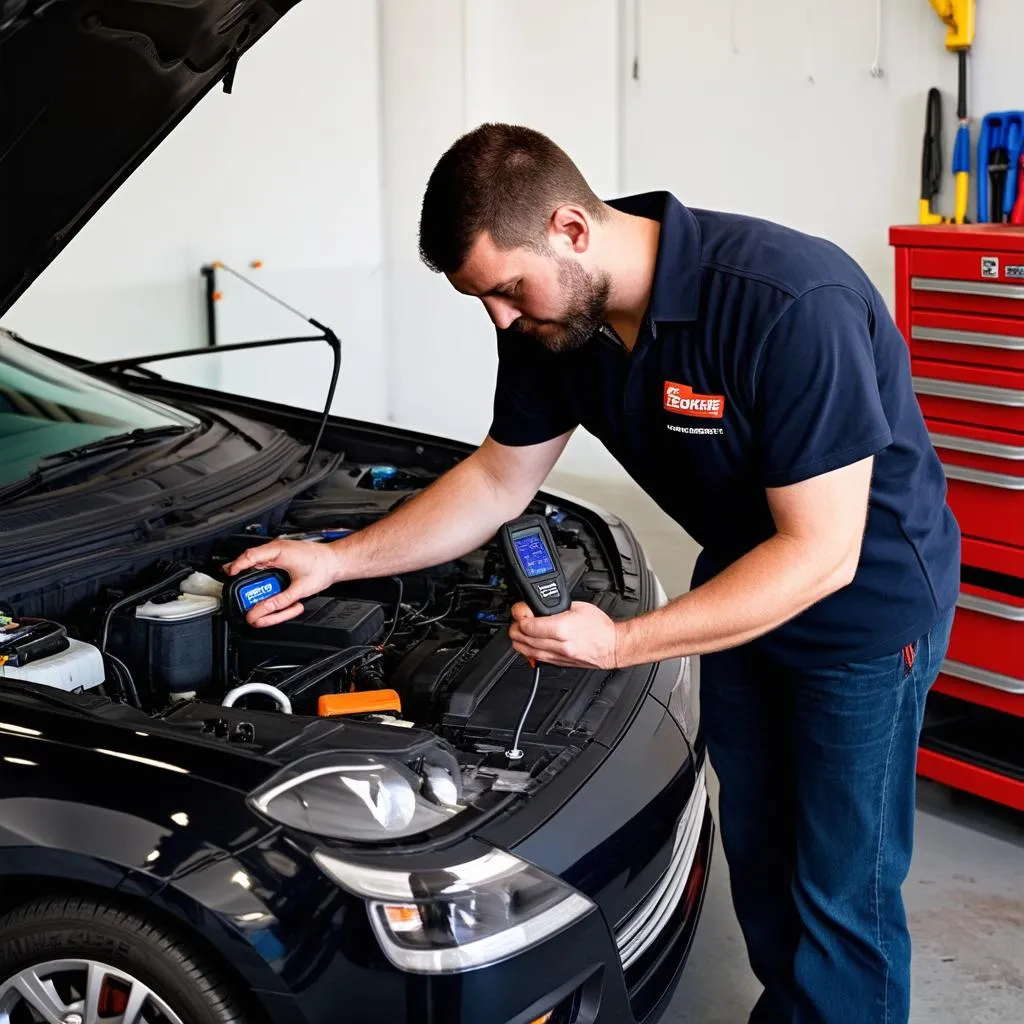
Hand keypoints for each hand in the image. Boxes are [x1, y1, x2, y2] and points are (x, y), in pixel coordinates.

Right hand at [223, 539, 340, 626]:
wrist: (336, 561)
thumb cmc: (323, 567)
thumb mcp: (300, 590)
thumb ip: (279, 602)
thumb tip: (261, 611)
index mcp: (278, 551)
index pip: (249, 556)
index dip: (236, 567)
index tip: (229, 578)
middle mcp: (276, 549)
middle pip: (250, 562)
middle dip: (245, 579)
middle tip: (243, 595)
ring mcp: (278, 553)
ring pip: (257, 565)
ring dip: (255, 579)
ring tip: (256, 595)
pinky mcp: (282, 558)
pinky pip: (265, 566)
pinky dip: (263, 577)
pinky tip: (268, 587)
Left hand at [508, 601, 620, 669]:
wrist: (613, 646)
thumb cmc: (600, 627)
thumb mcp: (577, 606)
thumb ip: (555, 606)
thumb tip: (537, 606)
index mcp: (562, 629)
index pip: (528, 626)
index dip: (520, 616)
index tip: (520, 611)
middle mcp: (559, 645)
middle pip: (523, 639)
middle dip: (515, 628)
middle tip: (518, 620)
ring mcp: (558, 657)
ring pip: (526, 651)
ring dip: (519, 640)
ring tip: (520, 631)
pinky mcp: (558, 664)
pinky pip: (536, 658)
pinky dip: (528, 650)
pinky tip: (529, 643)